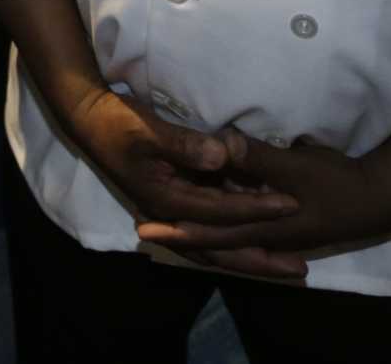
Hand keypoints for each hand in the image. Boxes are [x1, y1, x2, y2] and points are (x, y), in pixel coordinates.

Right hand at [64, 90, 305, 278]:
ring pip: (217, 244)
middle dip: (260, 260)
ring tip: (286, 262)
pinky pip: (210, 227)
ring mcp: (172, 211)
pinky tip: (257, 238)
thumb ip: (184, 144)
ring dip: (250, 254)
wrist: (91, 120)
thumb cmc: (118, 123)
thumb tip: (223, 156)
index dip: (257, 209)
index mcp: (166, 201)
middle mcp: (170, 215)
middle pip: (221, 248)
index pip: (220, 211)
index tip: (291, 206)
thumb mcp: (149, 130)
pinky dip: (234, 236)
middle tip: (299, 270)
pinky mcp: (175, 200)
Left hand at [134, 135, 390, 279]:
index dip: (178, 227)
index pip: (211, 230)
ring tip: (167, 221)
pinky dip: (222, 223)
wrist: (376, 200)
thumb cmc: (335, 183)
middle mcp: (262, 235)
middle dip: (179, 233)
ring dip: (199, 229)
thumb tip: (219, 143)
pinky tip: (211, 211)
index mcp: (262, 226)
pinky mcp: (281, 222)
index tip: (148, 225)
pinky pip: (242, 227)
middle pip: (212, 239)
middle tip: (143, 229)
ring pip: (227, 235)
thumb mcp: (294, 166)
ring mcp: (272, 231)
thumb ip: (256, 157)